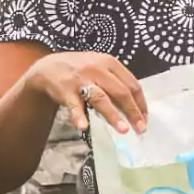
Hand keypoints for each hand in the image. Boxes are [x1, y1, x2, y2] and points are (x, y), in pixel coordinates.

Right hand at [25, 51, 147, 134]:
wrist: (48, 66)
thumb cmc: (81, 70)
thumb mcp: (101, 68)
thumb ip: (116, 82)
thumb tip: (135, 107)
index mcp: (110, 63)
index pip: (132, 84)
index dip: (141, 103)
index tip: (145, 119)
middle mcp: (98, 69)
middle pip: (121, 92)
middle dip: (133, 112)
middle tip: (140, 129)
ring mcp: (82, 79)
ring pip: (101, 98)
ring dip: (113, 115)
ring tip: (123, 130)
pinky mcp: (66, 90)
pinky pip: (74, 105)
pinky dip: (78, 116)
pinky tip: (83, 126)